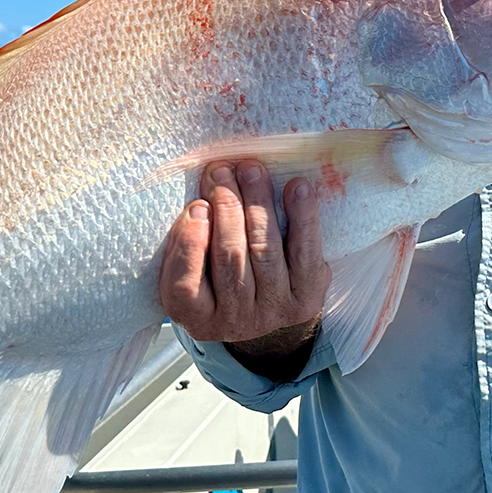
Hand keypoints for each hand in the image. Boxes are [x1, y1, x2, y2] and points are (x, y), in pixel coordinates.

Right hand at [158, 160, 327, 374]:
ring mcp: (273, 312)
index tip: (197, 205)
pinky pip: (305, 253)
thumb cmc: (220, 273)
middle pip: (230, 257)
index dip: (189, 243)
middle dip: (226, 207)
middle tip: (222, 171)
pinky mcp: (306, 299)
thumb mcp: (195, 267)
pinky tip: (297, 187)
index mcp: (195, 316)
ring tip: (252, 170)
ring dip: (258, 203)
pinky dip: (302, 217)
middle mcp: (234, 322)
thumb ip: (189, 238)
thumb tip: (202, 187)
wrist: (268, 305)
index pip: (185, 285)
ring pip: (265, 251)